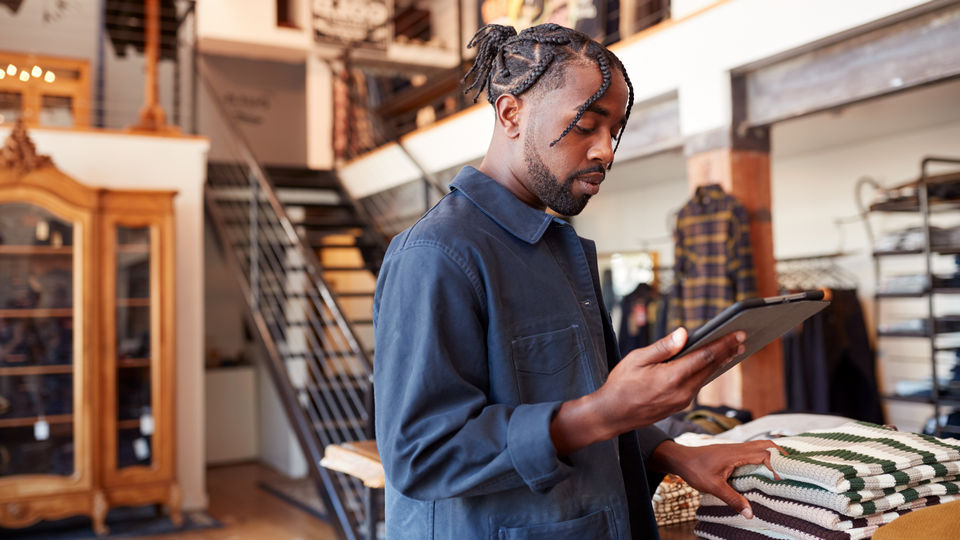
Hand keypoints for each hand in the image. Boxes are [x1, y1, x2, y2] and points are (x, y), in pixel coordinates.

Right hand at [550, 328, 744, 454]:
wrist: (612, 415)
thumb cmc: (620, 384)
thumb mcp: (637, 359)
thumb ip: (663, 347)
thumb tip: (684, 333)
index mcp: (672, 376)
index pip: (706, 356)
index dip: (724, 343)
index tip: (739, 333)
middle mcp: (682, 391)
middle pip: (711, 367)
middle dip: (728, 352)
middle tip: (742, 338)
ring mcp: (682, 401)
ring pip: (706, 377)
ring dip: (719, 363)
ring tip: (732, 350)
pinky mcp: (679, 406)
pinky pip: (697, 386)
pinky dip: (706, 373)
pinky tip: (710, 365)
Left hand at [649, 439, 784, 518]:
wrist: (680, 458)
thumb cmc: (695, 470)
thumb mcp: (713, 487)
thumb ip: (732, 499)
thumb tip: (750, 514)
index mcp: (736, 453)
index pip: (764, 453)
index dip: (775, 464)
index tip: (780, 478)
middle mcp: (738, 448)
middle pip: (765, 445)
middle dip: (780, 454)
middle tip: (792, 467)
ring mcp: (735, 449)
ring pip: (759, 446)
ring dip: (772, 454)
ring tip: (784, 468)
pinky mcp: (732, 453)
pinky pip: (752, 451)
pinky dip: (763, 456)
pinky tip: (764, 468)